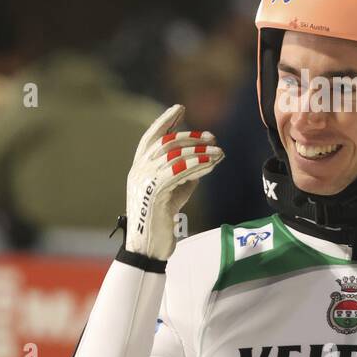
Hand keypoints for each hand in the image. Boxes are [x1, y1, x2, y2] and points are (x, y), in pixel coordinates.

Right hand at [125, 104, 223, 261]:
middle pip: (165, 144)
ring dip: (199, 151)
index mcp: (139, 169)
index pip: (150, 138)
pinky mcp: (154, 192)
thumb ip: (184, 173)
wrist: (149, 247)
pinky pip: (178, 171)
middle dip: (190, 137)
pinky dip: (196, 165)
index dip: (164, 121)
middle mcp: (138, 171)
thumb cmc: (162, 220)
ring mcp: (143, 181)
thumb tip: (203, 158)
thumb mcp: (174, 191)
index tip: (180, 108)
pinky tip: (211, 164)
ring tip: (218, 152)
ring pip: (173, 156)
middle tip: (212, 137)